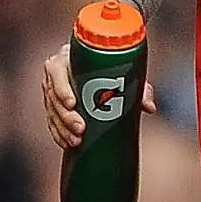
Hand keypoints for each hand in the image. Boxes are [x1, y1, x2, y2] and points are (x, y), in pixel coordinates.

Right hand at [41, 41, 155, 151]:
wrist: (103, 66)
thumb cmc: (112, 65)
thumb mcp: (125, 72)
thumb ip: (138, 87)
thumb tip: (149, 106)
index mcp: (69, 57)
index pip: (57, 71)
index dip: (62, 88)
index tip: (73, 104)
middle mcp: (57, 72)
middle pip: (53, 95)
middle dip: (65, 115)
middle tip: (81, 129)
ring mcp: (53, 89)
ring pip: (52, 110)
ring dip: (62, 127)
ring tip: (76, 140)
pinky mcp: (53, 104)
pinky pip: (51, 120)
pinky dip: (58, 133)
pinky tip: (67, 143)